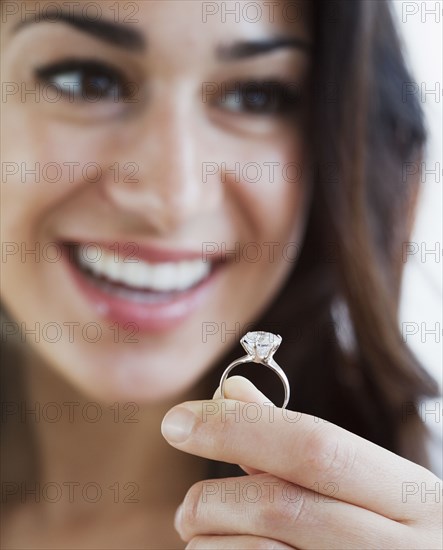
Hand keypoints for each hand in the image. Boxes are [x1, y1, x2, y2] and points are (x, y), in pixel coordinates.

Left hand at [161, 376, 441, 548]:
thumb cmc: (389, 534)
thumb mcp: (365, 484)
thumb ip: (289, 437)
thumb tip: (230, 389)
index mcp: (412, 497)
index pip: (313, 447)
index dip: (238, 428)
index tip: (177, 421)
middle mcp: (402, 548)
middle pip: (281, 506)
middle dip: (214, 498)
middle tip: (186, 507)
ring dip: (212, 543)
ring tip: (205, 540)